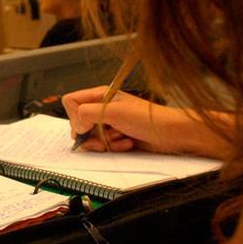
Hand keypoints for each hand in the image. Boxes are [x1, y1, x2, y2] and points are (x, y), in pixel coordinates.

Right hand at [62, 87, 231, 156]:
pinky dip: (113, 147)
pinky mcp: (115, 137)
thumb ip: (87, 114)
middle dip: (90, 133)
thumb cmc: (148, 118)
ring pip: (90, 136)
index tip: (86, 126)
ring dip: (104, 141)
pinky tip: (127, 143)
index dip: (75, 116)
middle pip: (78, 123)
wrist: (171, 134)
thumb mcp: (113, 111)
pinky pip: (102, 145)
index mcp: (100, 96)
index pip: (71, 102)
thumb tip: (76, 126)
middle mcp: (102, 108)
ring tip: (121, 138)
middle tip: (103, 137)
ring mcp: (109, 123)